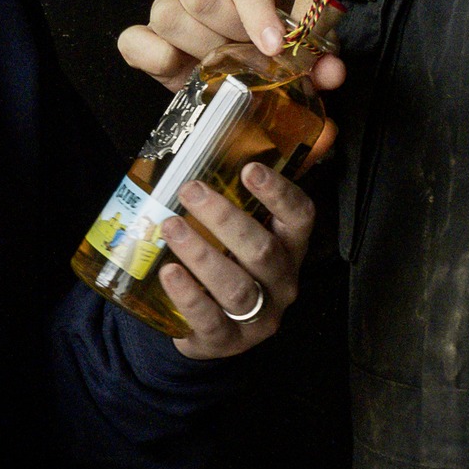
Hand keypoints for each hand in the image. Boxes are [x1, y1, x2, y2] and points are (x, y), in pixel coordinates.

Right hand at [119, 0, 346, 93]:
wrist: (250, 41)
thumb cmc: (279, 30)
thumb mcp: (310, 37)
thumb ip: (324, 53)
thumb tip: (331, 73)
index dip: (257, 11)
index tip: (273, 47)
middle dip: (228, 34)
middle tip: (249, 59)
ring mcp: (168, 1)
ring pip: (167, 14)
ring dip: (198, 50)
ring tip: (222, 67)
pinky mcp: (146, 32)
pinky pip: (133, 40)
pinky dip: (153, 57)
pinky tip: (181, 72)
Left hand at [156, 162, 315, 358]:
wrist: (211, 327)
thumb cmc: (229, 261)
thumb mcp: (245, 227)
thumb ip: (252, 185)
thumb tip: (283, 127)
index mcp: (290, 246)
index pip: (299, 217)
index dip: (279, 193)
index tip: (249, 169)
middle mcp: (282, 281)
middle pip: (262, 251)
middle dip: (225, 218)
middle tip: (190, 190)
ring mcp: (259, 316)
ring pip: (238, 287)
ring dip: (202, 255)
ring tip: (170, 227)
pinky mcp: (227, 341)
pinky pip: (210, 320)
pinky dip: (188, 295)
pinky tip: (168, 272)